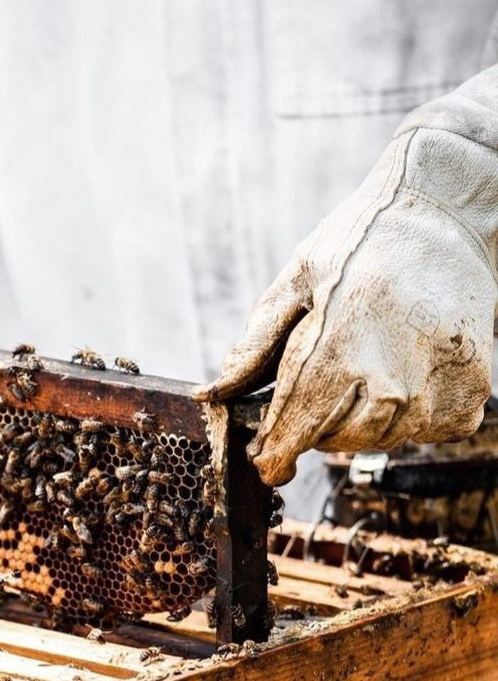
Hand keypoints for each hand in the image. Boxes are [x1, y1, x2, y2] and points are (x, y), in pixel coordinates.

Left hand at [194, 127, 497, 485]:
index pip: (301, 417)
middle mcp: (396, 365)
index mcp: (344, 333)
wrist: (442, 215)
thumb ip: (253, 346)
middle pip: (337, 437)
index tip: (265, 463)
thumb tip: (210, 395)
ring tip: (354, 379)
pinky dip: (402, 419)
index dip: (278, 449)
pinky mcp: (473, 386)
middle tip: (307, 406)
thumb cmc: (357, 245)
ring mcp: (440, 379)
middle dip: (311, 432)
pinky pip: (426, 433)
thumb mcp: (294, 282)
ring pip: (381, 440)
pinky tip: (395, 378)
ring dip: (354, 425)